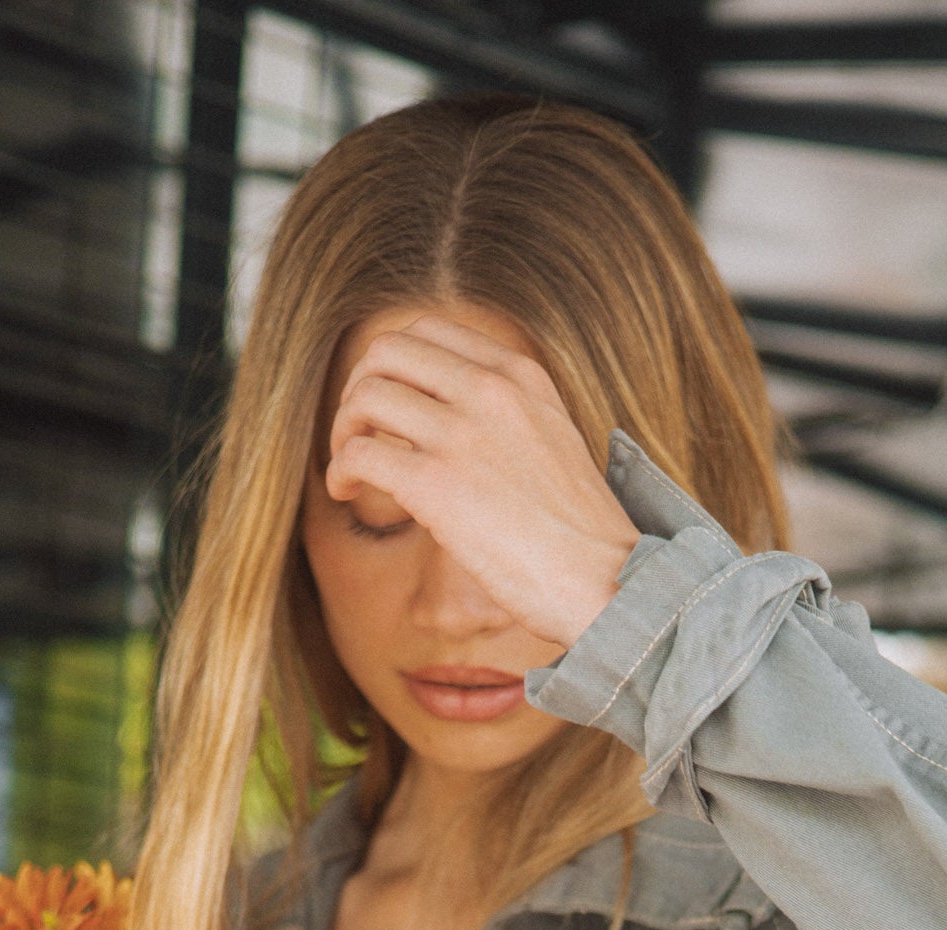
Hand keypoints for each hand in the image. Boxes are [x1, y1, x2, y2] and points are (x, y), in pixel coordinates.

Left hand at [325, 314, 638, 653]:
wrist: (606, 581)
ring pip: (365, 397)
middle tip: (357, 434)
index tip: (387, 405)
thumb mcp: (554, 441)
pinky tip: (346, 494)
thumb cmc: (582, 534)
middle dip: (358, 390)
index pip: (430, 331)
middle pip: (387, 352)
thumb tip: (456, 425)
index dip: (391, 364)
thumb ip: (508, 416)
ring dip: (343, 432)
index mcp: (519, 376)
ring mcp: (462, 435)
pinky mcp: (436, 485)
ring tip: (348, 469)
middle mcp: (489, 392)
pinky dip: (340, 472)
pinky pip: (360, 455)